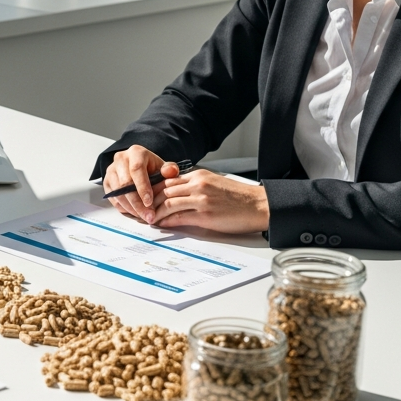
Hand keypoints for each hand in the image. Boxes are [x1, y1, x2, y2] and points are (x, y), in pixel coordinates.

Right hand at [103, 145, 178, 223]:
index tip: (149, 203)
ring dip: (131, 208)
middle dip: (137, 203)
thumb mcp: (164, 167)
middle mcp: (120, 159)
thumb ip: (170, 170)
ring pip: (117, 193)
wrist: (141, 167)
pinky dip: (124, 208)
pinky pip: (113, 198)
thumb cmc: (153, 169)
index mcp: (136, 152)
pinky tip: (135, 213)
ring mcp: (111, 170)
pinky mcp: (107, 182)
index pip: (136, 169)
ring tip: (143, 217)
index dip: (142, 187)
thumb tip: (170, 171)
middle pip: (125, 183)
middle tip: (148, 216)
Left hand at [151, 169, 269, 232]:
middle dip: (150, 200)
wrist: (258, 205)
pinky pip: (179, 217)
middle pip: (164, 190)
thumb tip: (177, 196)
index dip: (154, 189)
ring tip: (149, 219)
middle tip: (142, 209)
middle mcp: (197, 184)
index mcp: (198, 175)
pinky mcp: (205, 215)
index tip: (147, 197)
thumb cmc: (238, 197)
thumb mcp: (214, 184)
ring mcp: (201, 199)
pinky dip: (167, 221)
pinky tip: (162, 224)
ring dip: (156, 212)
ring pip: (168, 203)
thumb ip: (195, 187)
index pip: (168, 180)